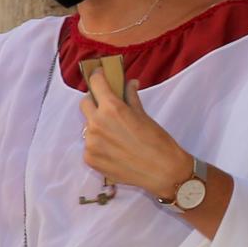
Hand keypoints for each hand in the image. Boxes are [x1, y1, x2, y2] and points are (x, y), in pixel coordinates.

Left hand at [80, 78, 196, 195]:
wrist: (163, 171)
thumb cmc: (158, 141)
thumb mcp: (144, 115)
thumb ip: (131, 97)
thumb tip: (129, 83)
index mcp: (111, 109)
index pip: (96, 84)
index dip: (98, 77)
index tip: (100, 75)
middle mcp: (96, 124)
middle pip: (85, 104)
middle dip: (94, 101)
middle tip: (107, 106)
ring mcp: (90, 143)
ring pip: (87, 126)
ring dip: (97, 125)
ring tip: (116, 134)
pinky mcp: (89, 158)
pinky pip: (89, 145)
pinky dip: (99, 144)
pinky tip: (115, 150)